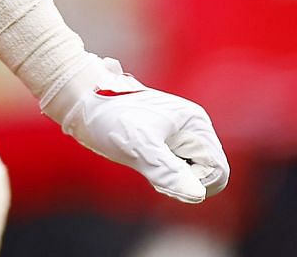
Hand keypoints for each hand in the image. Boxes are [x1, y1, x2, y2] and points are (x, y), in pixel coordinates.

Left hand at [47, 56, 228, 202]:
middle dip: (180, 178)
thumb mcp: (139, 147)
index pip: (217, 170)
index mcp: (196, 123)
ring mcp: (178, 133)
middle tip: (148, 162)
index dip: (194, 181)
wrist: (80, 101)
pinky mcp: (163, 140)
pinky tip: (138, 156)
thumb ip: (168, 171)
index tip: (163, 173)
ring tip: (141, 156)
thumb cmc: (108, 120)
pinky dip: (159, 170)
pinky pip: (173, 167)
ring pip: (189, 172)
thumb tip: (197, 195)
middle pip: (205, 173)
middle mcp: (192, 127)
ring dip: (168, 174)